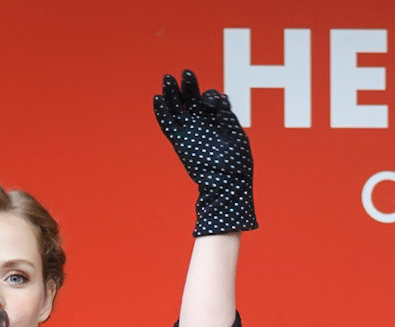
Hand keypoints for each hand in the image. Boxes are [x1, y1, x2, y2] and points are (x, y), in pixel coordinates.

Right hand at [153, 69, 256, 236]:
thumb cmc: (237, 163)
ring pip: (177, 107)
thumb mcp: (236, 136)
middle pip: (191, 97)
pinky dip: (161, 112)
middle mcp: (202, 122)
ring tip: (168, 78)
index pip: (210, 99)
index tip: (213, 102)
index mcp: (217, 119)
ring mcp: (189, 131)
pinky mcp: (179, 141)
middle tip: (186, 73)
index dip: (210, 96)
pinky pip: (167, 124)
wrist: (226, 186)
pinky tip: (157, 98)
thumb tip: (221, 98)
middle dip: (189, 85)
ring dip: (172, 92)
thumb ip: (227, 117)